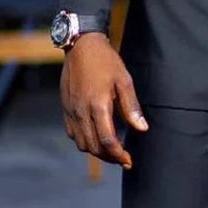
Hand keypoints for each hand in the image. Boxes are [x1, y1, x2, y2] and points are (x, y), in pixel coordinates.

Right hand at [60, 32, 147, 167]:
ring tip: (111, 151)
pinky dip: (84, 141)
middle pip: (94, 147)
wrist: (81, 46)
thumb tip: (142, 129)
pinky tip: (95, 138)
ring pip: (82, 143)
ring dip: (96, 151)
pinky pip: (72, 133)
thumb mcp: (124, 81)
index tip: (129, 161)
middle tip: (123, 159)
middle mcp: (81, 112)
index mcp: (98, 106)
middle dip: (109, 157)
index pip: (108, 141)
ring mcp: (71, 111)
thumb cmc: (106, 61)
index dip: (119, 155)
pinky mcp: (65, 108)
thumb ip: (132, 107)